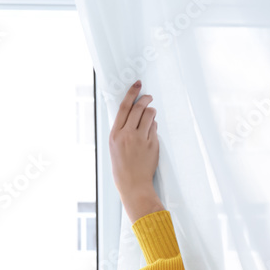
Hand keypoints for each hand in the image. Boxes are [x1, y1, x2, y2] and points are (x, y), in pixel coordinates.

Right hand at [110, 81, 163, 222]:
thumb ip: (122, 130)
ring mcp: (141, 139)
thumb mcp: (115, 146)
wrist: (133, 184)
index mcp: (115, 134)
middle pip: (138, 108)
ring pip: (150, 115)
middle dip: (145, 99)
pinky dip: (154, 126)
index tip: (137, 84)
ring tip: (150, 115)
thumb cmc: (122, 167)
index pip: (124, 107)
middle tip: (148, 97)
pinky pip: (155, 128)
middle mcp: (127, 135)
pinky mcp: (152, 144)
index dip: (131, 93)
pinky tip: (150, 132)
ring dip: (151, 112)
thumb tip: (133, 113)